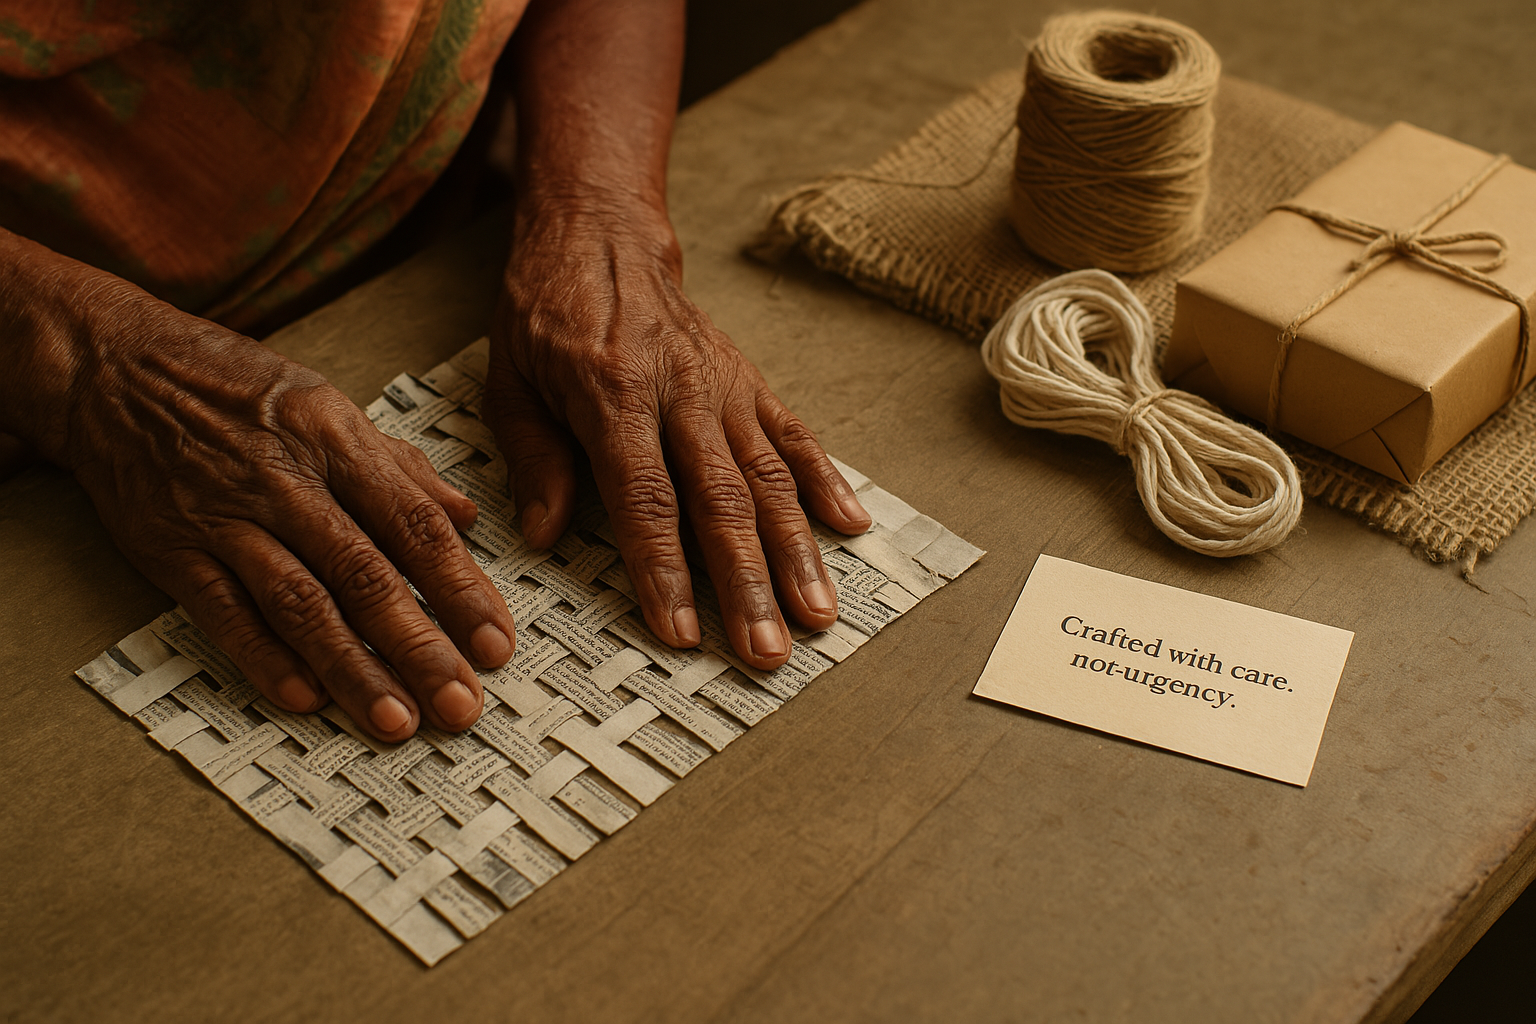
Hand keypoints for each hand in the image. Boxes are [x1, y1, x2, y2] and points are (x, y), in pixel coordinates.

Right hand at [36, 270, 516, 740]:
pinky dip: (264, 658)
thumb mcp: (328, 406)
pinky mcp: (170, 548)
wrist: (112, 368)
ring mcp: (225, 516)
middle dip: (419, 646)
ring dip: (352, 667)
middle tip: (460, 703)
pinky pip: (223, 611)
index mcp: (337, 440)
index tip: (498, 644)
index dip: (462, 590)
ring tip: (396, 720)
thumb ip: (399, 469)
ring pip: (299, 603)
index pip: (415, 526)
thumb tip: (467, 517)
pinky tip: (304, 698)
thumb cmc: (236, 389)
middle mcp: (286, 480)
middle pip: (365, 574)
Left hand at [486, 201, 870, 668]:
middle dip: (747, 583)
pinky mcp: (749, 381)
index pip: (644, 497)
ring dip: (796, 552)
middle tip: (766, 651)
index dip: (664, 569)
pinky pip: (795, 436)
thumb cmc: (545, 314)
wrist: (601, 235)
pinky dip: (827, 481)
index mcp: (613, 393)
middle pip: (721, 500)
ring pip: (770, 477)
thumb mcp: (511, 380)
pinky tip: (853, 528)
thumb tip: (548, 536)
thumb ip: (534, 458)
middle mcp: (681, 392)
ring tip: (818, 615)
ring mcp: (724, 387)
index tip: (682, 631)